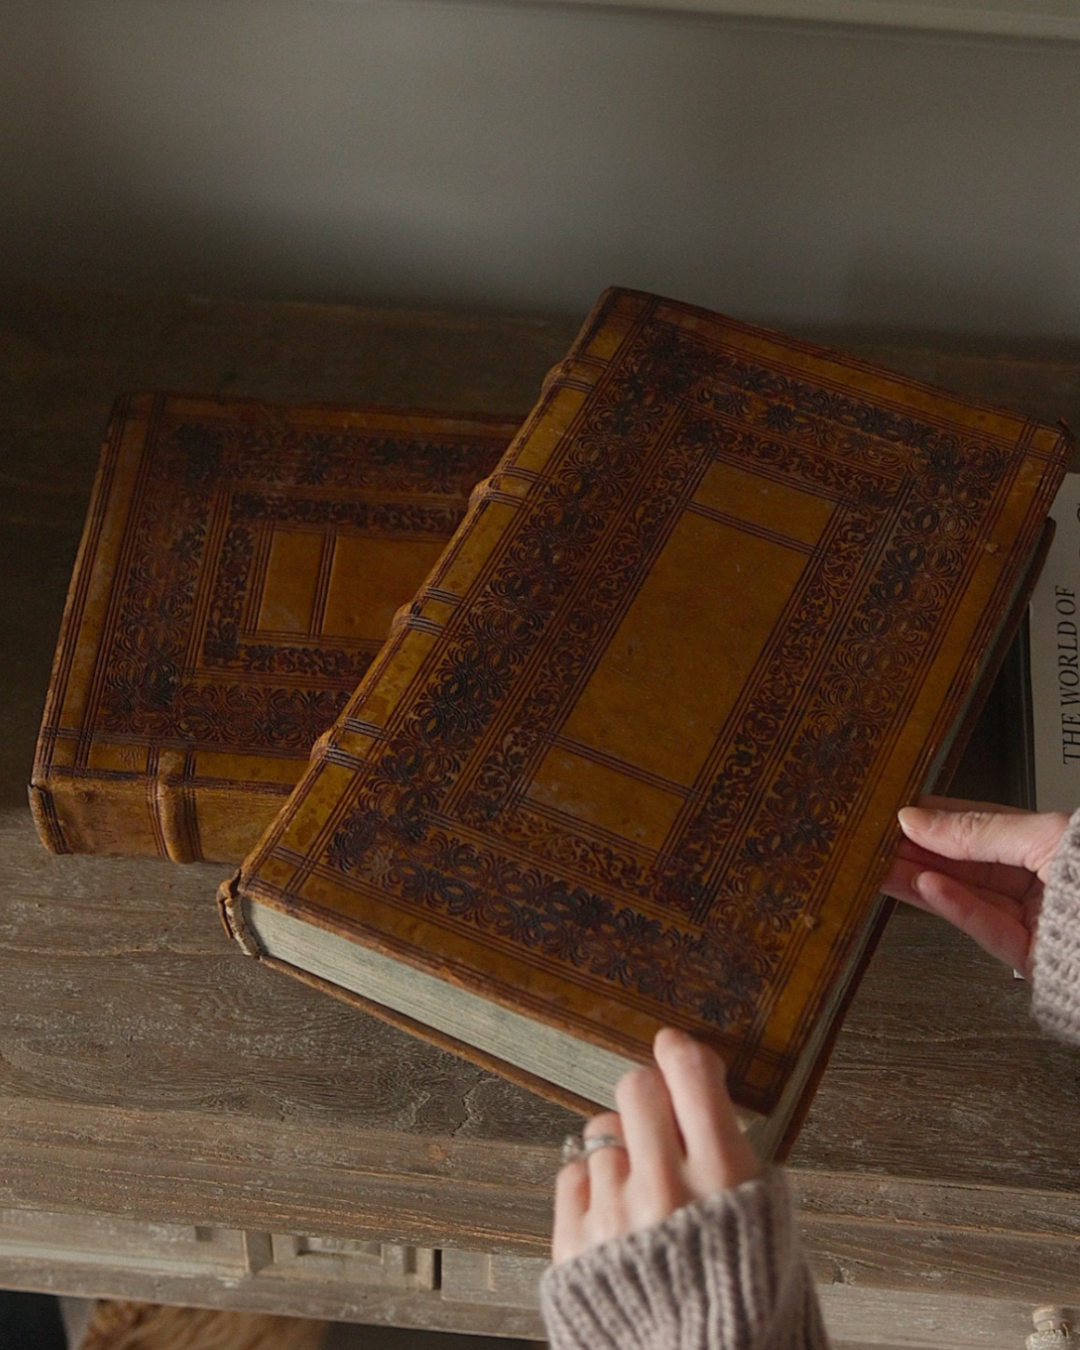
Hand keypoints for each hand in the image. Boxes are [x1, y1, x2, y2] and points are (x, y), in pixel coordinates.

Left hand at [551, 1028, 760, 1264]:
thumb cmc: (746, 1308)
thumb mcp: (770, 1224)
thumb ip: (733, 1158)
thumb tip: (705, 1101)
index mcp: (724, 1180)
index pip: (691, 1076)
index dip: (681, 1053)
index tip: (677, 1049)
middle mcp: (665, 1190)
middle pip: (637, 1088)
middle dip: (649, 1096)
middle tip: (659, 1120)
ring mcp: (615, 1215)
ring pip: (601, 1131)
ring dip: (622, 1148)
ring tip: (644, 1188)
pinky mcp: (575, 1243)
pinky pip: (572, 1173)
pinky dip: (593, 1184)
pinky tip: (618, 1210)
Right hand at [879, 796, 1069, 976]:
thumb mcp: (1045, 835)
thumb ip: (979, 830)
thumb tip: (920, 818)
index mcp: (1046, 844)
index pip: (977, 826)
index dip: (934, 819)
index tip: (895, 813)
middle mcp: (1037, 881)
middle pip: (965, 864)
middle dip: (918, 852)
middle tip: (874, 843)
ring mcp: (1032, 920)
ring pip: (967, 897)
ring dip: (922, 881)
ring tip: (883, 866)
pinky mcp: (1030, 957)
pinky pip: (987, 929)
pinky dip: (955, 908)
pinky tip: (926, 889)